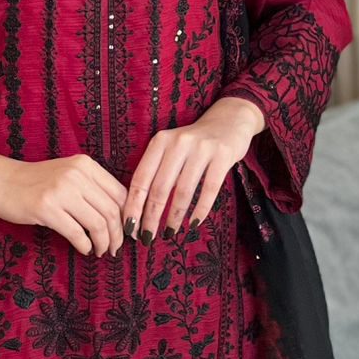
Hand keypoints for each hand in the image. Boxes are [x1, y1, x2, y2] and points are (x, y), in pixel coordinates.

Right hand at [0, 150, 128, 256]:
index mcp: (86, 165)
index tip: (125, 232)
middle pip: (112, 211)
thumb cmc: (36, 182)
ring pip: (97, 224)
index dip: (127, 217)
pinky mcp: (46, 208)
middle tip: (115, 248)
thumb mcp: (68, 175)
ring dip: (103, 243)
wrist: (0, 180)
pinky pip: (76, 233)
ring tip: (101, 251)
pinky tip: (84, 249)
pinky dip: (84, 245)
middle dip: (118, 235)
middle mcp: (76, 175)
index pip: (120, 194)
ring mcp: (61, 190)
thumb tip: (119, 217)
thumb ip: (91, 188)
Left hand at [123, 97, 265, 241]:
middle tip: (147, 238)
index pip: (141, 178)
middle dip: (151, 217)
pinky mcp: (223, 156)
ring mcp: (202, 149)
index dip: (134, 205)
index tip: (129, 227)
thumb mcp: (171, 148)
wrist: (229, 120)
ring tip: (169, 232)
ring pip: (183, 191)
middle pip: (160, 188)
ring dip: (174, 217)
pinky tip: (193, 223)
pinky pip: (209, 190)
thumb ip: (157, 170)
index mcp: (160, 141)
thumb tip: (139, 209)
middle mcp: (178, 143)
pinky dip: (200, 210)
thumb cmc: (194, 142)